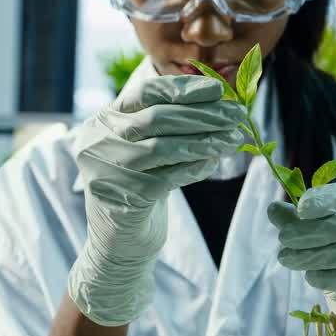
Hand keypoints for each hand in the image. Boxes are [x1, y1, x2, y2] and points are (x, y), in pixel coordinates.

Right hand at [68, 75, 244, 325]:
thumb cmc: (140, 189)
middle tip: (237, 116)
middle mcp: (97, 142)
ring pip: (162, 146)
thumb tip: (220, 102)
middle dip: (203, 115)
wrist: (120, 245)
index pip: (144, 93)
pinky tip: (213, 163)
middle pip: (157, 118)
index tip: (219, 91)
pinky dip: (194, 168)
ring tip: (233, 140)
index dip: (184, 90)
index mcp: (102, 122)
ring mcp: (106, 171)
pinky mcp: (123, 198)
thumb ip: (169, 125)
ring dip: (204, 141)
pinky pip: (167, 177)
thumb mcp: (147, 150)